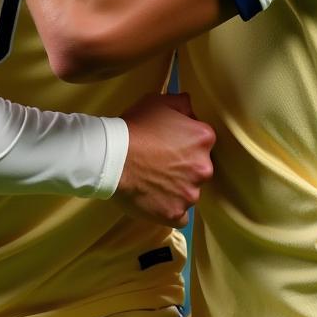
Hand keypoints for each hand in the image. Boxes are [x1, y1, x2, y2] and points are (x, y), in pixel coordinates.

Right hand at [115, 93, 214, 226]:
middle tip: (160, 162)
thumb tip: (190, 107)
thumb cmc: (135, 127)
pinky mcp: (175, 214)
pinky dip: (171, 209)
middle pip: (199, 167)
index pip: (202, 140)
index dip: (185, 140)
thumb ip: (181, 103)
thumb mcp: (158, 101)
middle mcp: (204, 167)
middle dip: (184, 165)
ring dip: (177, 188)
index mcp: (203, 138)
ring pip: (190, 191)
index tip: (169, 142)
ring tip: (154, 181)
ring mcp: (190, 194)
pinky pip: (180, 215)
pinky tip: (156, 199)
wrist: (112, 157)